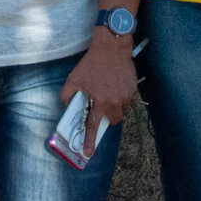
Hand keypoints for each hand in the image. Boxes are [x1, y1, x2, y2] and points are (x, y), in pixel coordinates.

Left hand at [59, 29, 137, 157]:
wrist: (112, 47)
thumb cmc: (92, 63)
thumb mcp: (74, 78)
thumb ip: (67, 95)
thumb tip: (67, 105)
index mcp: (99, 101)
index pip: (94, 127)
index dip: (90, 141)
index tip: (88, 153)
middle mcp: (114, 102)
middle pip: (112, 121)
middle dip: (106, 117)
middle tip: (101, 106)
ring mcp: (126, 96)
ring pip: (121, 110)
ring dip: (114, 106)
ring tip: (107, 91)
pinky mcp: (133, 89)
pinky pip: (127, 100)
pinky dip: (121, 97)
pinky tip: (114, 85)